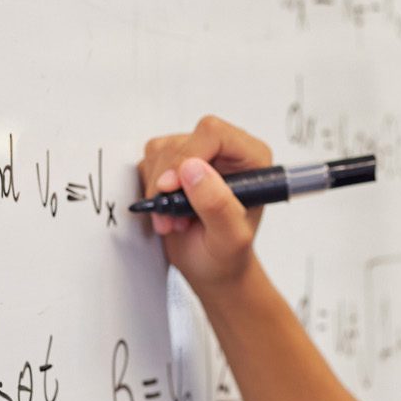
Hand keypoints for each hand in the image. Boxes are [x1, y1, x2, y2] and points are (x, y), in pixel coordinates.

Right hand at [137, 115, 272, 293]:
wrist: (212, 266)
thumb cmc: (228, 255)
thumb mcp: (230, 238)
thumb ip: (217, 204)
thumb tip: (193, 168)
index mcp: (251, 159)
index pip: (214, 133)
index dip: (188, 156)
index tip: (173, 187)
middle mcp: (226, 151)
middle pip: (182, 142)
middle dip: (168, 182)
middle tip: (176, 216)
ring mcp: (199, 156)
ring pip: (161, 151)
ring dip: (158, 190)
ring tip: (176, 219)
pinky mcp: (175, 165)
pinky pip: (148, 163)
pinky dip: (150, 191)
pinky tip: (167, 213)